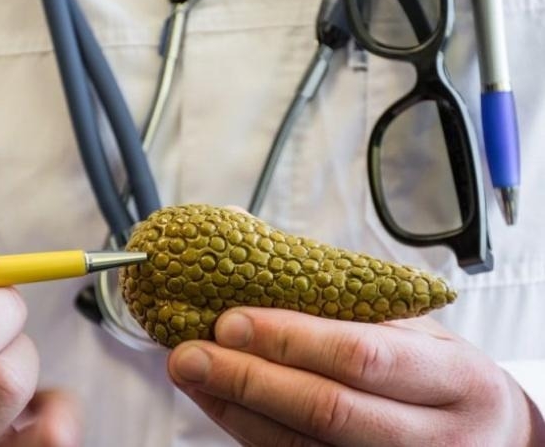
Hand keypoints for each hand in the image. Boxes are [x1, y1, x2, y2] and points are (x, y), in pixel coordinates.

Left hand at [168, 307, 542, 445]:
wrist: (487, 437)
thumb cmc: (441, 372)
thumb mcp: (415, 328)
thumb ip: (346, 299)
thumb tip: (257, 253)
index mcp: (450, 376)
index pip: (359, 355)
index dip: (289, 340)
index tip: (231, 321)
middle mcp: (431, 435)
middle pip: (325, 409)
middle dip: (248, 378)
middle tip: (192, 352)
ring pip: (300, 445)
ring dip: (234, 407)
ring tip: (192, 373)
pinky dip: (247, 428)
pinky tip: (218, 400)